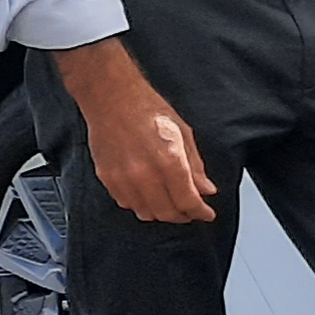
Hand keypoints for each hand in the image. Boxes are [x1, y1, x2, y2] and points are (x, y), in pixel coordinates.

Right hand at [54, 36, 218, 224]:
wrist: (112, 98)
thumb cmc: (148, 110)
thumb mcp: (183, 134)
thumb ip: (195, 166)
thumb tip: (206, 189)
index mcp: (170, 161)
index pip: (188, 201)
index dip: (200, 212)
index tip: (206, 214)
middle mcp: (145, 175)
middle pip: (168, 213)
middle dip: (183, 216)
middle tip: (191, 211)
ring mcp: (123, 179)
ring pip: (146, 213)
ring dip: (162, 213)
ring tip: (171, 205)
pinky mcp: (107, 178)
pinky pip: (127, 204)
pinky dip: (141, 205)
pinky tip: (149, 196)